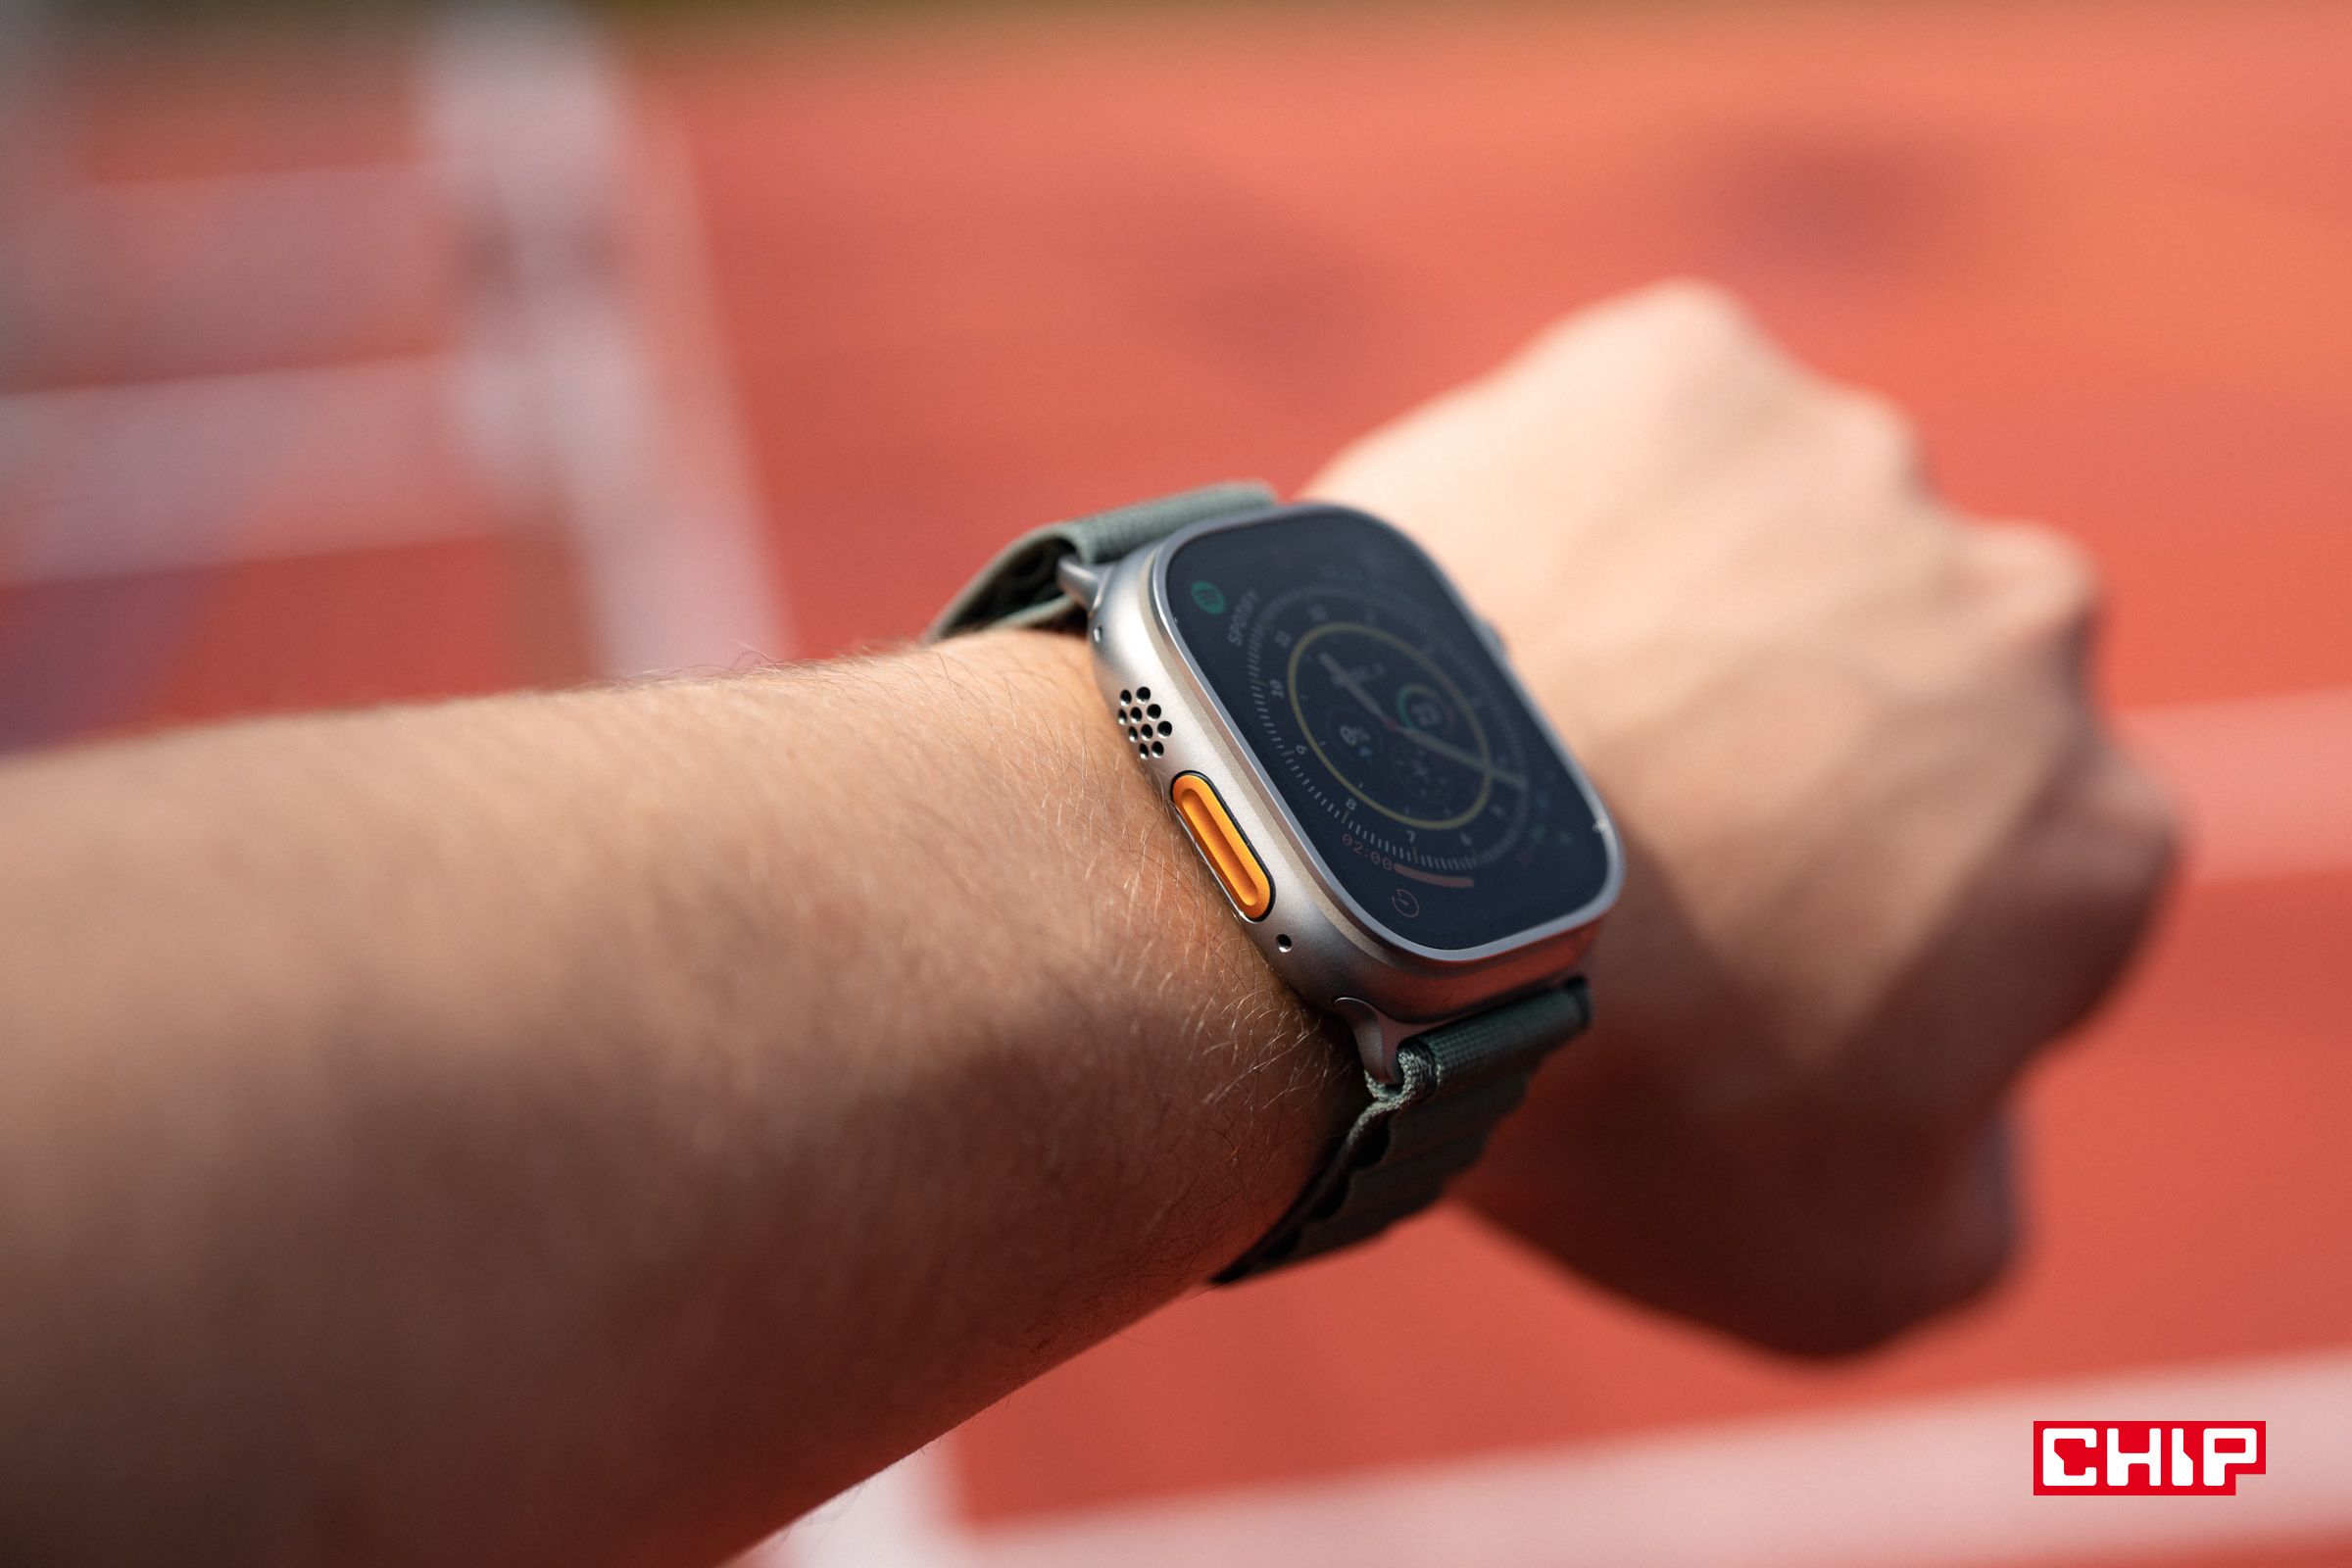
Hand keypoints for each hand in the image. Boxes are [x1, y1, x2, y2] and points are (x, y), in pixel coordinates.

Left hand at [1307, 283, 2175, 1352]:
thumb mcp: (1840, 1264)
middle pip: (1898, 692)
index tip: (1726, 953)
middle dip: (1793, 758)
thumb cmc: (1602, 1090)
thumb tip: (1968, 1109)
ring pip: (1768, 550)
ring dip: (1686, 622)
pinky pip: (1638, 430)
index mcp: (2092, 834)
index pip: (2004, 882)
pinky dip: (1579, 500)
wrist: (1358, 887)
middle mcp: (2025, 620)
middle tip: (1614, 836)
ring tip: (1521, 725)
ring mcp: (1852, 470)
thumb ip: (1969, 1196)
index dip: (1862, 926)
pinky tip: (1486, 604)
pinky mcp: (1679, 366)